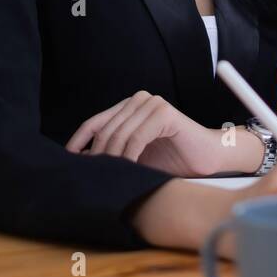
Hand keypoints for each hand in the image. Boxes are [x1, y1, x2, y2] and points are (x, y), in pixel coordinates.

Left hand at [65, 91, 225, 176]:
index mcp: (129, 106)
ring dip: (113, 158)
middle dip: (98, 156)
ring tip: (111, 176)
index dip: (79, 141)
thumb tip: (81, 162)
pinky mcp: (164, 113)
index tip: (68, 161)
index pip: (95, 122)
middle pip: (107, 130)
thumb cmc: (173, 159)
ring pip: (120, 134)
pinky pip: (137, 137)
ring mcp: (152, 104)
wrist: (208, 159)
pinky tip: (128, 169)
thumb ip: (113, 153)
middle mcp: (139, 100)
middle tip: (94, 177)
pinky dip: (130, 156)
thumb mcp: (135, 156)